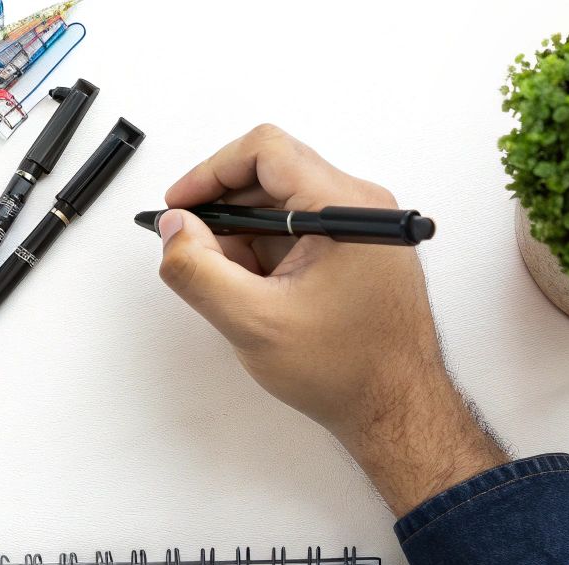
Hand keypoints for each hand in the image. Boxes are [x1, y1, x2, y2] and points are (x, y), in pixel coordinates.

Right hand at [156, 124, 505, 513]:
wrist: (396, 408)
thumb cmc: (346, 370)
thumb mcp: (253, 322)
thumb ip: (199, 270)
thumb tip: (173, 229)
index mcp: (344, 208)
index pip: (266, 151)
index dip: (212, 172)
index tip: (180, 206)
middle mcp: (360, 205)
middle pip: (272, 172)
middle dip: (222, 207)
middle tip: (190, 246)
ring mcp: (362, 226)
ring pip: (282, 201)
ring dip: (242, 233)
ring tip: (227, 281)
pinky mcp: (358, 248)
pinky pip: (299, 228)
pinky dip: (265, 250)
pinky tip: (254, 290)